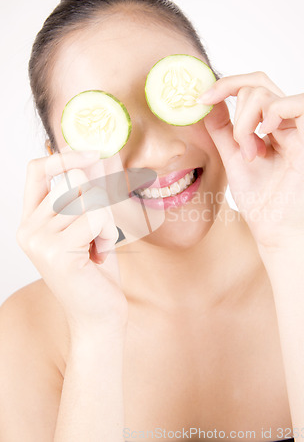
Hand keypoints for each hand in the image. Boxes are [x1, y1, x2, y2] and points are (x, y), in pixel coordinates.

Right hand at [16, 148, 127, 335]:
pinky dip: (109, 233)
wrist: (100, 315)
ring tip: (98, 247)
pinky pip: (96, 217)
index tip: (94, 154)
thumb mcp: (92, 223)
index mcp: (32, 219)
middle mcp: (28, 228)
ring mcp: (38, 240)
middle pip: (74, 180)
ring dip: (106, 221)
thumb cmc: (97, 270)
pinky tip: (100, 255)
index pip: (37, 170)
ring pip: (89, 198)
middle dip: (99, 201)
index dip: (65, 157)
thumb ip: (91, 191)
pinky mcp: (55, 252)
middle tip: (99, 233)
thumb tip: (101, 154)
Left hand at [201, 72, 303, 248]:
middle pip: (261, 84)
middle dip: (236, 107)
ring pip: (273, 94)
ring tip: (249, 153)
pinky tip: (264, 135)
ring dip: (248, 121)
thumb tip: (210, 101)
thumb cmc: (258, 200)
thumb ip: (223, 129)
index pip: (254, 88)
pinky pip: (303, 103)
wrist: (273, 232)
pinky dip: (276, 112)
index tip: (203, 99)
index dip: (227, 85)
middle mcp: (290, 125)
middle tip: (234, 141)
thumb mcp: (232, 157)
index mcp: (273, 127)